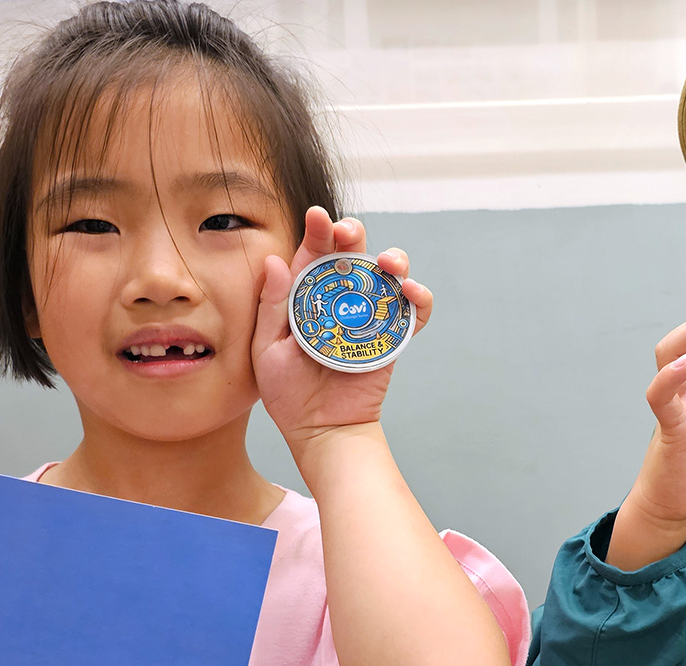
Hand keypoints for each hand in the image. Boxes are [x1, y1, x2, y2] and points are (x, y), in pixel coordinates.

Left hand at [252, 207, 432, 444]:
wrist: (320, 430)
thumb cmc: (287, 393)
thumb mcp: (266, 348)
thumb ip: (271, 306)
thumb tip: (274, 260)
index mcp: (308, 296)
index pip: (314, 254)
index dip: (318, 231)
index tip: (317, 215)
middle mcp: (342, 299)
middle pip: (353, 255)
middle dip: (353, 235)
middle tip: (348, 233)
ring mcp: (371, 316)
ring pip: (389, 275)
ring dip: (393, 260)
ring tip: (387, 263)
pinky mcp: (394, 337)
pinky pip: (414, 313)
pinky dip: (420, 298)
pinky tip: (410, 293)